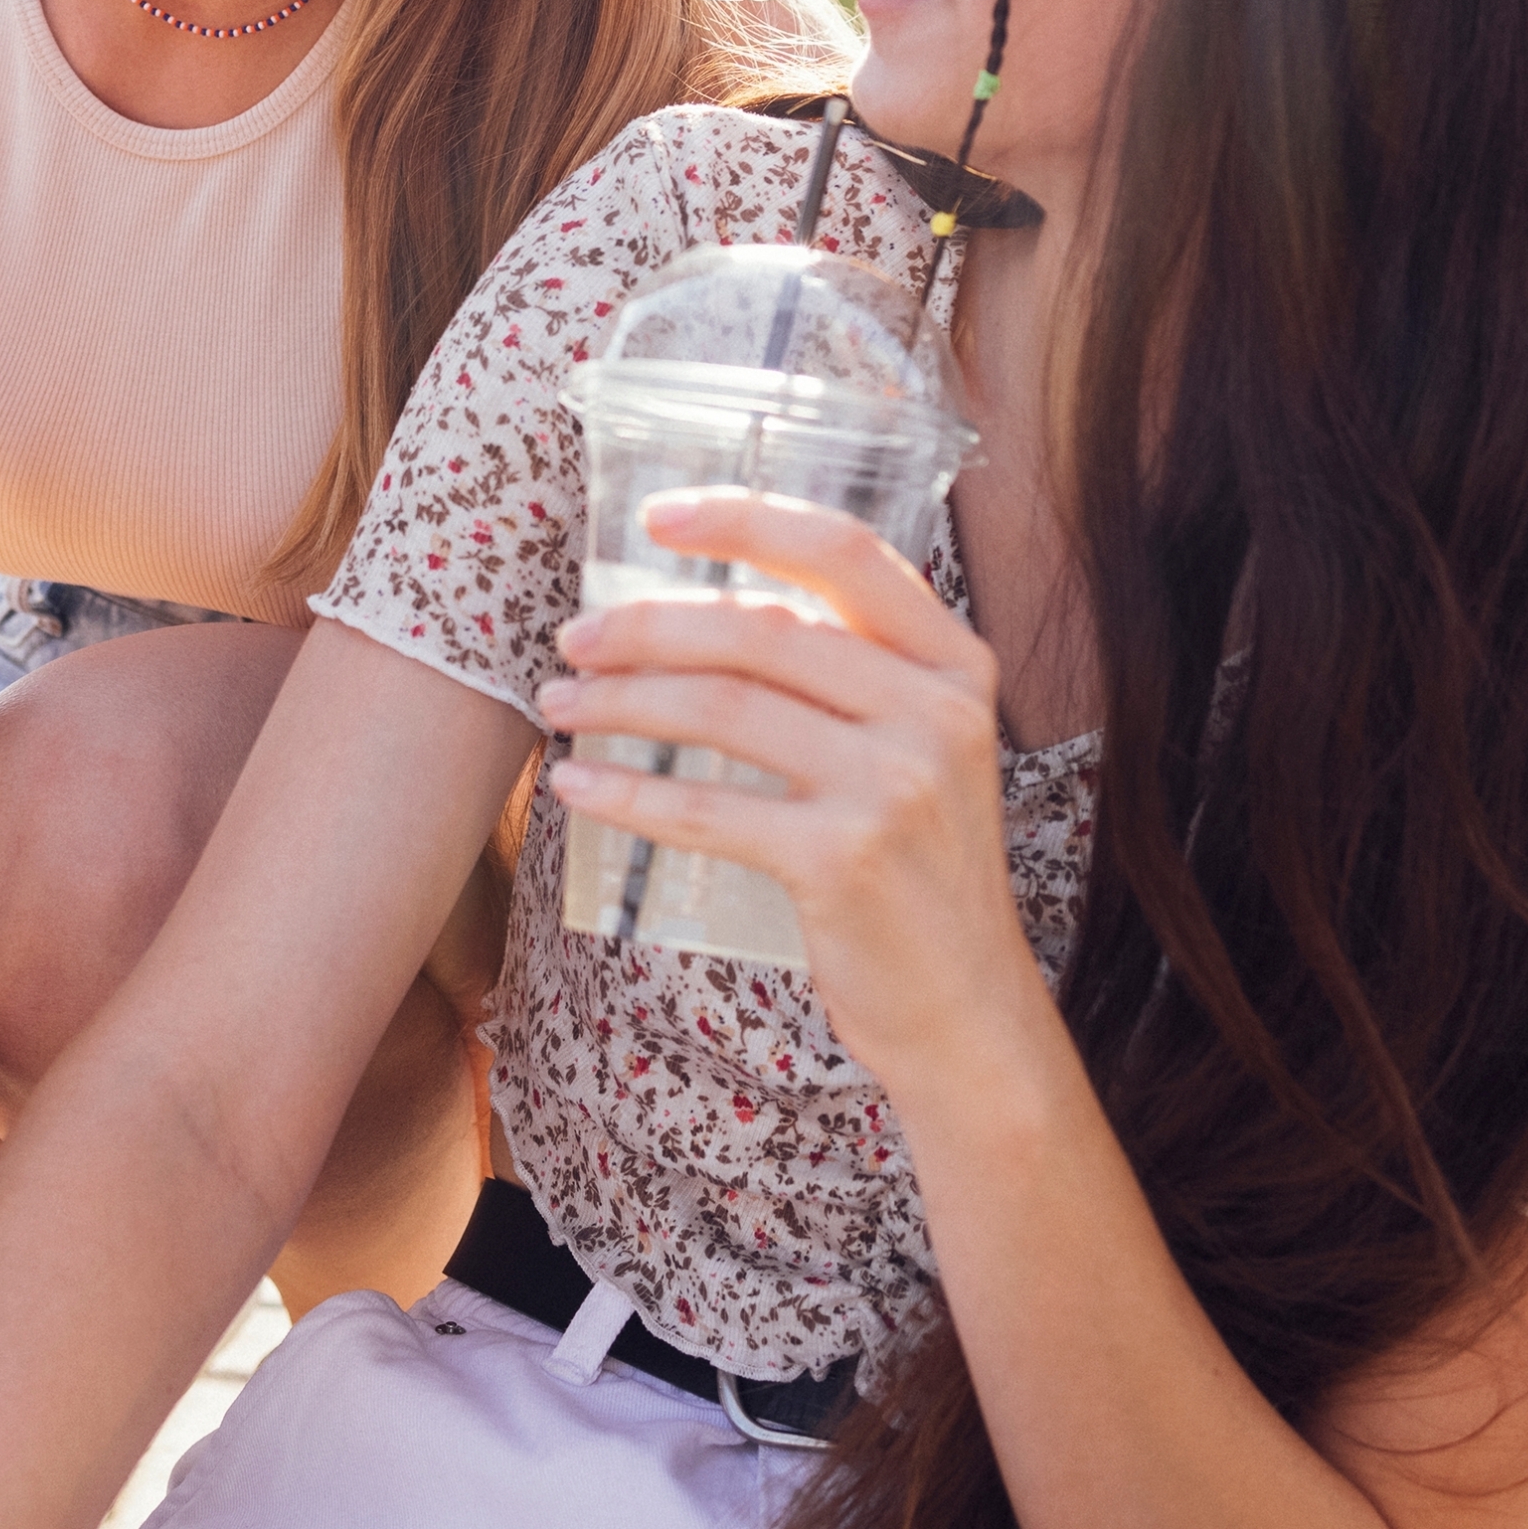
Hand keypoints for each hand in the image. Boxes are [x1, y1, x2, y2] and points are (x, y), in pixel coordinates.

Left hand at [537, 489, 1049, 1086]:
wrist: (968, 1012)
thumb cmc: (918, 871)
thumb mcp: (920, 750)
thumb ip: (852, 673)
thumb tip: (705, 607)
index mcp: (955, 664)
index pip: (845, 552)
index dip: (745, 519)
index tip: (655, 516)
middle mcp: (936, 712)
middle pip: (762, 628)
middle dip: (648, 624)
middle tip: (573, 638)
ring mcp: (895, 786)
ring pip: (724, 706)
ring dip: (621, 701)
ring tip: (559, 704)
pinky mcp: (846, 860)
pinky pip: (708, 807)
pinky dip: (628, 793)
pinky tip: (576, 785)